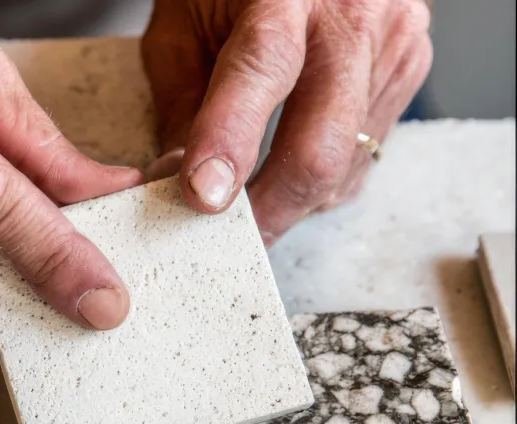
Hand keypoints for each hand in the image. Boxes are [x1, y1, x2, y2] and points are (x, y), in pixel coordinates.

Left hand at [141, 0, 431, 243]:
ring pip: (346, 163)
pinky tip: (290, 174)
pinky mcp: (409, 69)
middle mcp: (349, 18)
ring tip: (253, 205)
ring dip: (294, 202)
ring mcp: (391, 44)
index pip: (260, 73)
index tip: (205, 196)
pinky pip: (366, 155)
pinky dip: (324, 182)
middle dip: (270, 208)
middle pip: (320, 143)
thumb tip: (175, 182)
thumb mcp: (184, 31)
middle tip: (230, 240)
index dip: (231, 141)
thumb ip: (181, 106)